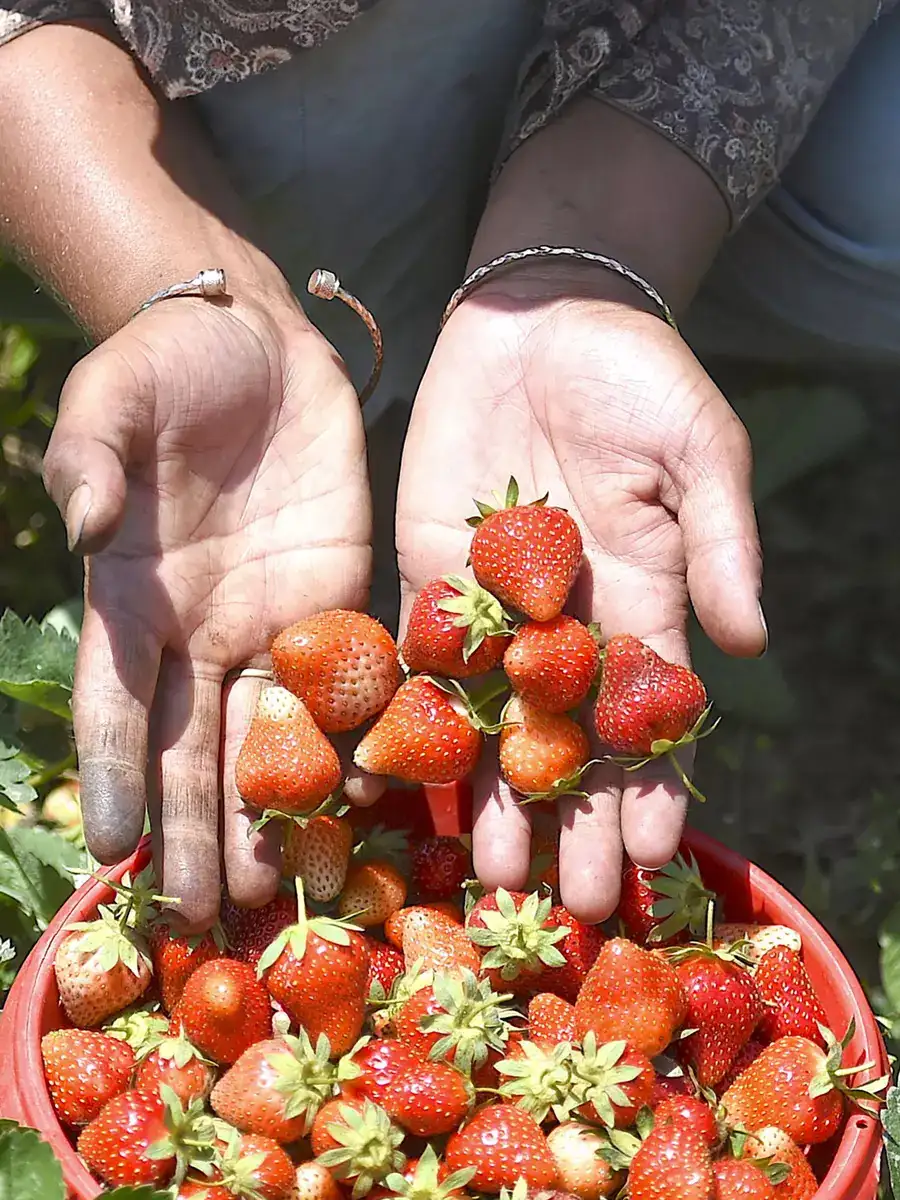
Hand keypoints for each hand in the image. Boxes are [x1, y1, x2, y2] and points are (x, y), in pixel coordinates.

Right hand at [43, 293, 370, 930]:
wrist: (257, 340)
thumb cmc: (169, 365)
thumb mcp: (113, 398)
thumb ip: (90, 457)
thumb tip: (81, 522)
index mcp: (134, 597)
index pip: (117, 702)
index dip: (113, 773)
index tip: (115, 851)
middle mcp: (201, 630)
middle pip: (194, 747)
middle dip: (196, 829)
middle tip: (205, 915)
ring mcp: (275, 622)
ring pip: (271, 736)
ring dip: (271, 815)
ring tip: (277, 890)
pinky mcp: (342, 600)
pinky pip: (349, 683)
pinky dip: (355, 742)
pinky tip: (364, 804)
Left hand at [397, 282, 764, 921]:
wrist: (542, 316)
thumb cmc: (638, 374)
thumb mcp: (701, 446)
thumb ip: (720, 540)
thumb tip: (751, 642)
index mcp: (644, 599)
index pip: (652, 715)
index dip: (654, 786)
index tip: (654, 858)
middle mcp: (568, 621)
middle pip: (571, 740)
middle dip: (574, 820)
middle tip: (572, 905)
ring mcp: (493, 606)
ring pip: (492, 722)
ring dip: (491, 798)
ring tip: (490, 876)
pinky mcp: (428, 574)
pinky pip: (419, 660)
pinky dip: (411, 722)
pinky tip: (402, 788)